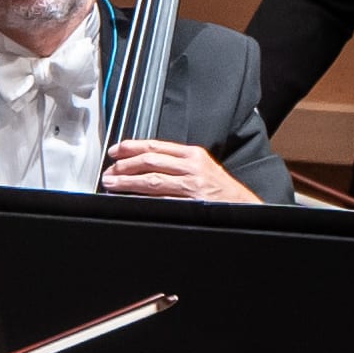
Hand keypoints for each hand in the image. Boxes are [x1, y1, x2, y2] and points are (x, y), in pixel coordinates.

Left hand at [99, 138, 256, 202]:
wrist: (244, 207)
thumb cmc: (221, 190)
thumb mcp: (201, 168)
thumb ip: (175, 163)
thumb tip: (142, 163)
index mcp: (193, 154)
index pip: (156, 146)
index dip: (131, 147)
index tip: (115, 151)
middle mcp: (192, 167)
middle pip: (150, 161)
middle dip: (124, 166)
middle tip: (109, 171)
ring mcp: (191, 185)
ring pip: (151, 179)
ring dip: (126, 182)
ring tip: (111, 184)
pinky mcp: (190, 203)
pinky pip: (160, 199)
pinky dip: (141, 198)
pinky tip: (129, 199)